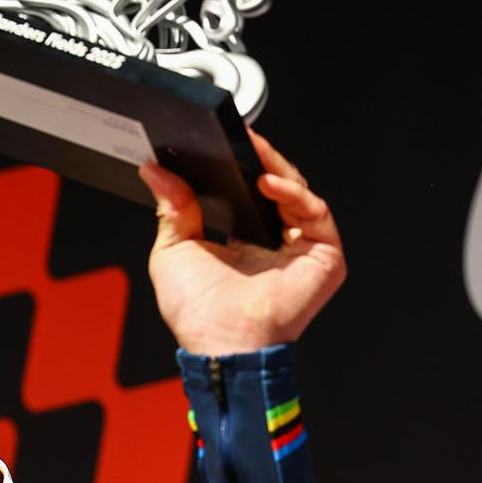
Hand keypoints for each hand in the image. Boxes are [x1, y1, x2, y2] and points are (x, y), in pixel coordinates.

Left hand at [137, 129, 345, 357]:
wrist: (220, 344)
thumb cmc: (199, 314)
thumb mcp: (173, 250)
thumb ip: (171, 208)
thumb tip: (156, 171)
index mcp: (245, 241)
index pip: (249, 192)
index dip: (238, 165)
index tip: (221, 141)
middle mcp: (277, 244)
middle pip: (276, 187)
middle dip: (258, 160)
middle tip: (238, 138)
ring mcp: (303, 250)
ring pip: (298, 193)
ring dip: (276, 168)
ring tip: (252, 153)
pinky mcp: (325, 257)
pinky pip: (316, 213)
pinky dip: (295, 193)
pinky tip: (269, 182)